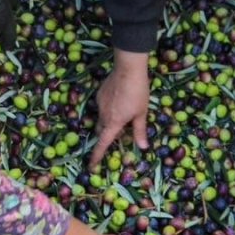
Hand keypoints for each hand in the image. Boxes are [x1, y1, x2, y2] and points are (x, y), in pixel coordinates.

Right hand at [90, 51, 151, 167]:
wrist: (128, 69)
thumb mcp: (142, 112)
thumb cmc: (138, 92)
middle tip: (120, 134)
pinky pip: (102, 107)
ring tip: (125, 113)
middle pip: (101, 131)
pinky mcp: (99, 94)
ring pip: (102, 118)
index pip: (103, 143)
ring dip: (110, 121)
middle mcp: (103, 115)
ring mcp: (100, 104)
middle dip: (108, 135)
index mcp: (114, 123)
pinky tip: (120, 100)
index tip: (91, 166)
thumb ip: (140, 130)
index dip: (97, 156)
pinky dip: (109, 109)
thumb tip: (143, 147)